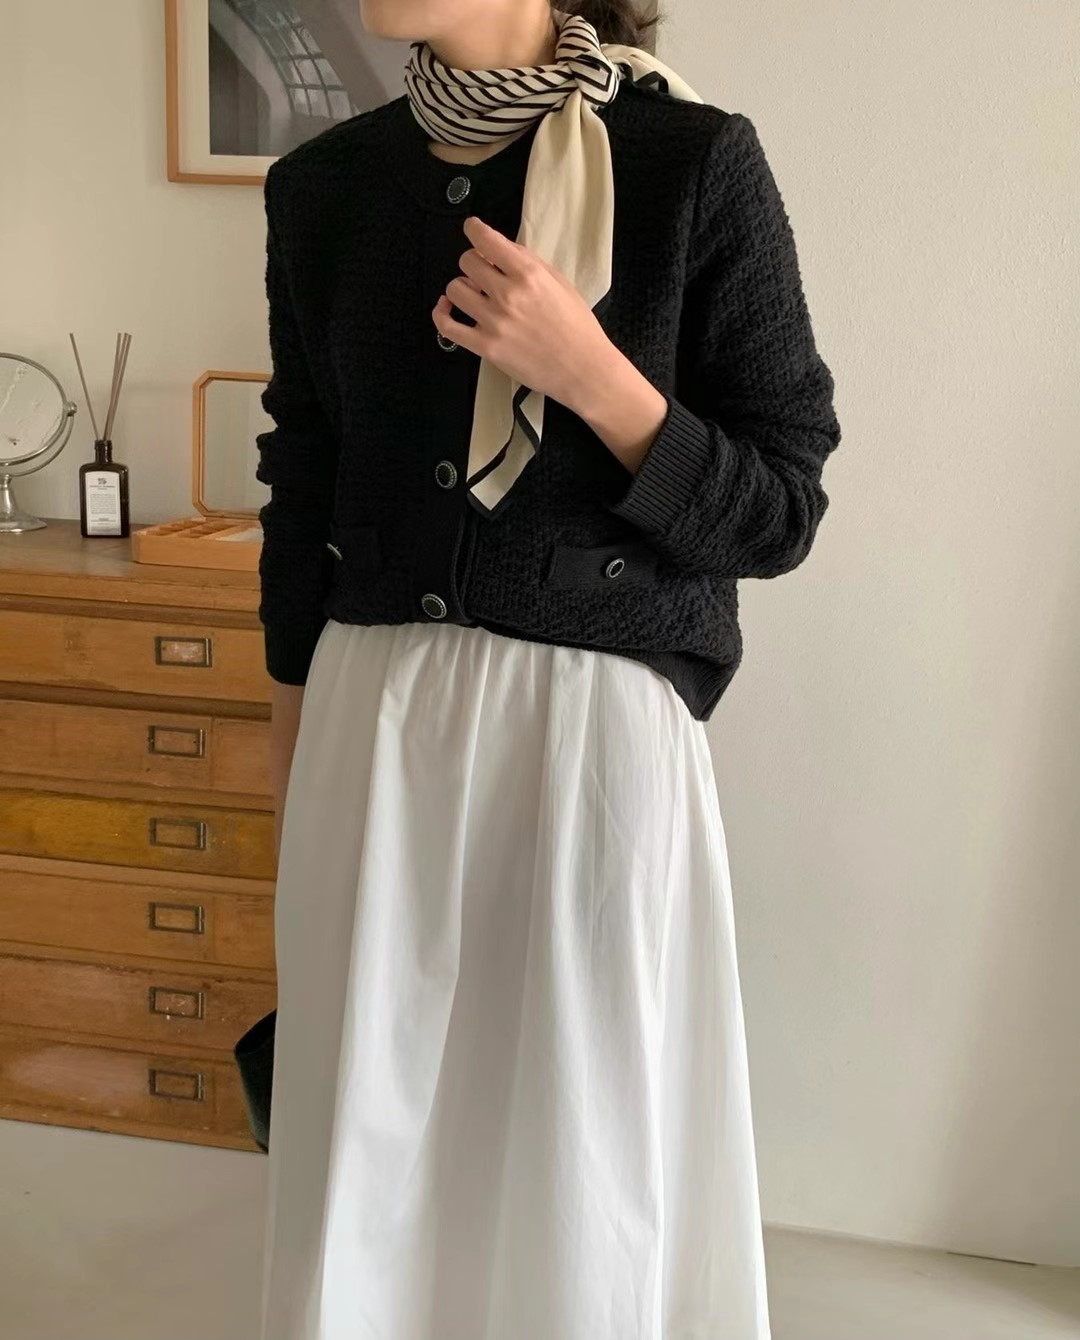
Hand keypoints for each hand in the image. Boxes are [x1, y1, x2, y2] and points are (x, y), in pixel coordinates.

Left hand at [432, 216, 668, 474]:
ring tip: (474, 294)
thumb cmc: (577, 328)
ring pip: (454, 289)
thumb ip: (529, 262)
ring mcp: (494, 322)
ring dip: (461, 287)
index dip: (474, 230)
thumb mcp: (560, 283)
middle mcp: (508, 295)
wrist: (583, 369)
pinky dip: (441, 313)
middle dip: (473, 263)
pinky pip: (447, 326)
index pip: (486, 240)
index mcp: (529, 275)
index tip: (471, 228)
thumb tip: (501, 248)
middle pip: (467, 262)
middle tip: (483, 273)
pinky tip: (447, 308)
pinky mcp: (486, 347)